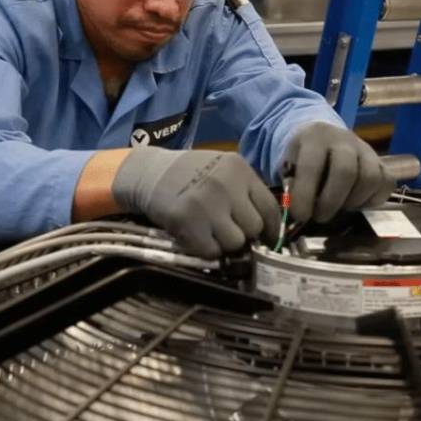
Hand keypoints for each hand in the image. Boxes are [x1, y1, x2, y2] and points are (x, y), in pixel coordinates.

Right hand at [112, 147, 278, 257]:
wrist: (149, 173)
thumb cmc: (190, 173)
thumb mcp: (222, 169)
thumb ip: (245, 192)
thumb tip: (268, 229)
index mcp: (239, 169)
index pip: (270, 207)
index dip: (271, 228)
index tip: (267, 239)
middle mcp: (225, 184)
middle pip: (254, 227)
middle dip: (244, 233)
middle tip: (230, 230)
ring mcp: (206, 204)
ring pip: (235, 242)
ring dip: (225, 244)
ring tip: (212, 232)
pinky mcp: (187, 222)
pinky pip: (211, 251)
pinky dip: (206, 250)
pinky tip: (198, 236)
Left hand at [281, 122, 393, 222]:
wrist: (323, 138)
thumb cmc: (302, 157)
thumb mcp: (288, 165)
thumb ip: (291, 186)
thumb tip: (296, 213)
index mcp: (315, 138)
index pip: (312, 166)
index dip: (305, 194)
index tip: (300, 215)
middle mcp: (344, 140)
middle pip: (346, 171)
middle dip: (331, 201)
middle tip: (320, 216)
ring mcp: (366, 150)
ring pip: (370, 178)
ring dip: (353, 202)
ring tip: (339, 208)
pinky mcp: (382, 162)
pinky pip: (387, 183)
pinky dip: (373, 200)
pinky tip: (356, 204)